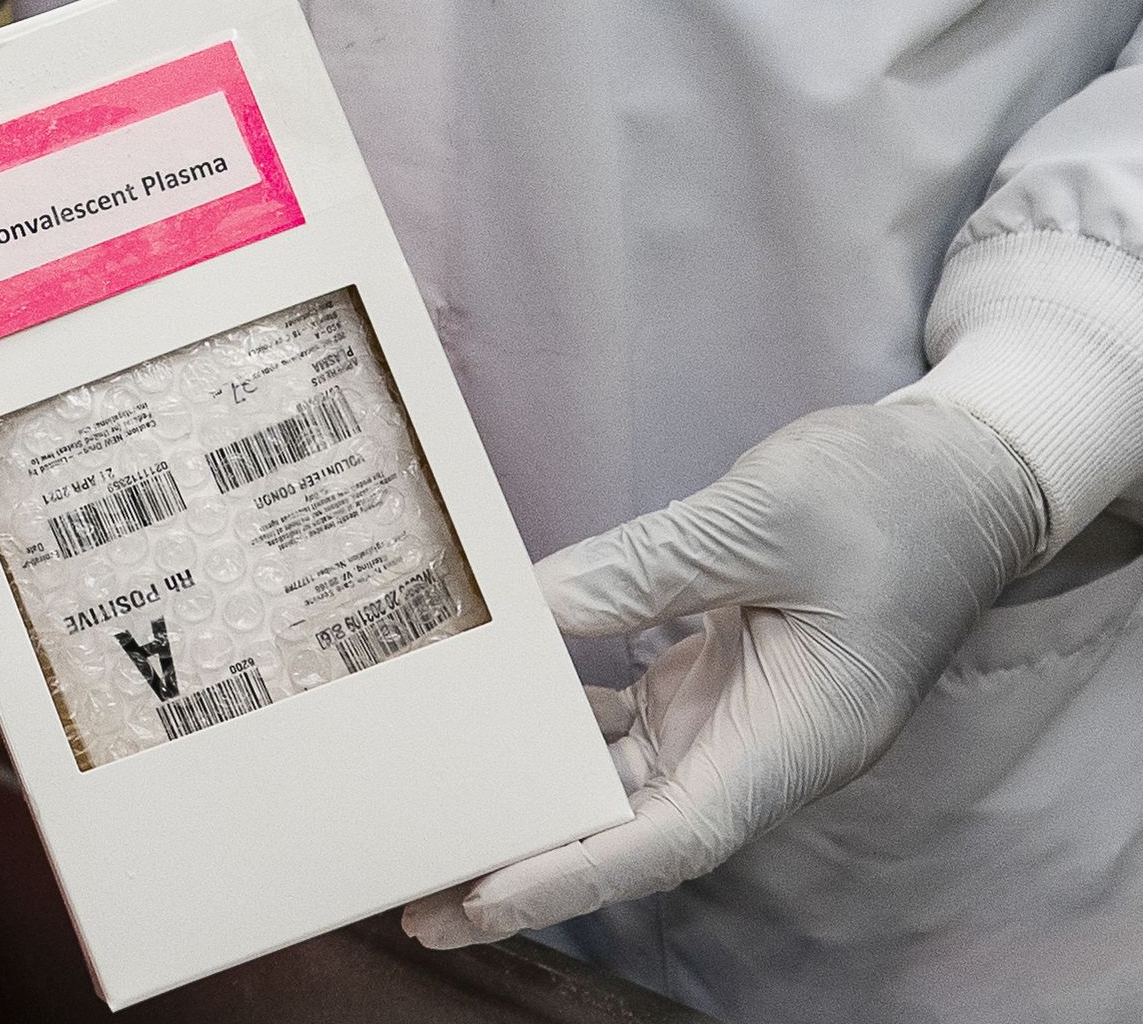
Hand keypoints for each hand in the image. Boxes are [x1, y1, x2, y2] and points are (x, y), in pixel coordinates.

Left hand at [403, 399, 1044, 947]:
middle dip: (528, 865)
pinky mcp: (709, 687)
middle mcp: (758, 752)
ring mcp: (731, 722)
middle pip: (628, 833)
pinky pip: (620, 727)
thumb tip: (538, 601)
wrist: (957, 478)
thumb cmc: (891, 499)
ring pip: (616, 786)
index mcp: (795, 741)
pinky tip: (492, 712)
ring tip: (437, 820)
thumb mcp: (767, 516)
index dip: (572, 877)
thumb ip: (650, 563)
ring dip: (533, 803)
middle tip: (420, 890)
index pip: (670, 838)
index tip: (482, 899)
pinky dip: (556, 727)